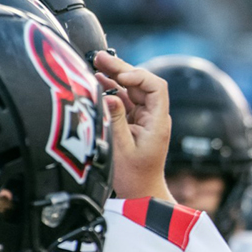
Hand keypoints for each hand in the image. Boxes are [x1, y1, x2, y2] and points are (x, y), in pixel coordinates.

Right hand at [94, 51, 173, 201]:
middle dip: (121, 69)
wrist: (139, 193)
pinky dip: (110, 90)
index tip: (120, 78)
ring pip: (130, 89)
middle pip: (141, 84)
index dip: (138, 77)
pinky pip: (123, 100)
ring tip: (94, 63)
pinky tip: (96, 80)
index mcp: (157, 122)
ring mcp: (143, 118)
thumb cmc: (132, 176)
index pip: (156, 87)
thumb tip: (108, 96)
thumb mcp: (120, 148)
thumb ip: (115, 120)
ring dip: (113, 76)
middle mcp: (153, 116)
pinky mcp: (133, 122)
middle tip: (98, 58)